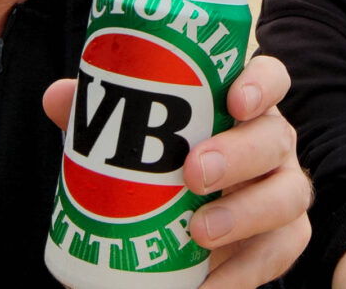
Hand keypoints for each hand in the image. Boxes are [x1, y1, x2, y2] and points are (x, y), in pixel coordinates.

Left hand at [43, 54, 310, 287]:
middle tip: (193, 172)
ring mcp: (283, 189)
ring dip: (246, 213)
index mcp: (243, 103)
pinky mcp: (282, 238)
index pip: (270, 77)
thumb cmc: (162, 160)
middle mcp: (272, 141)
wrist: (181, 224)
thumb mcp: (129, 135)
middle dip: (240, 153)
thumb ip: (97, 112)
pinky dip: (247, 273)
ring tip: (199, 232)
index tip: (234, 101)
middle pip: (277, 137)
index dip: (261, 84)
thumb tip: (58, 97)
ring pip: (288, 196)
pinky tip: (209, 285)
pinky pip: (278, 253)